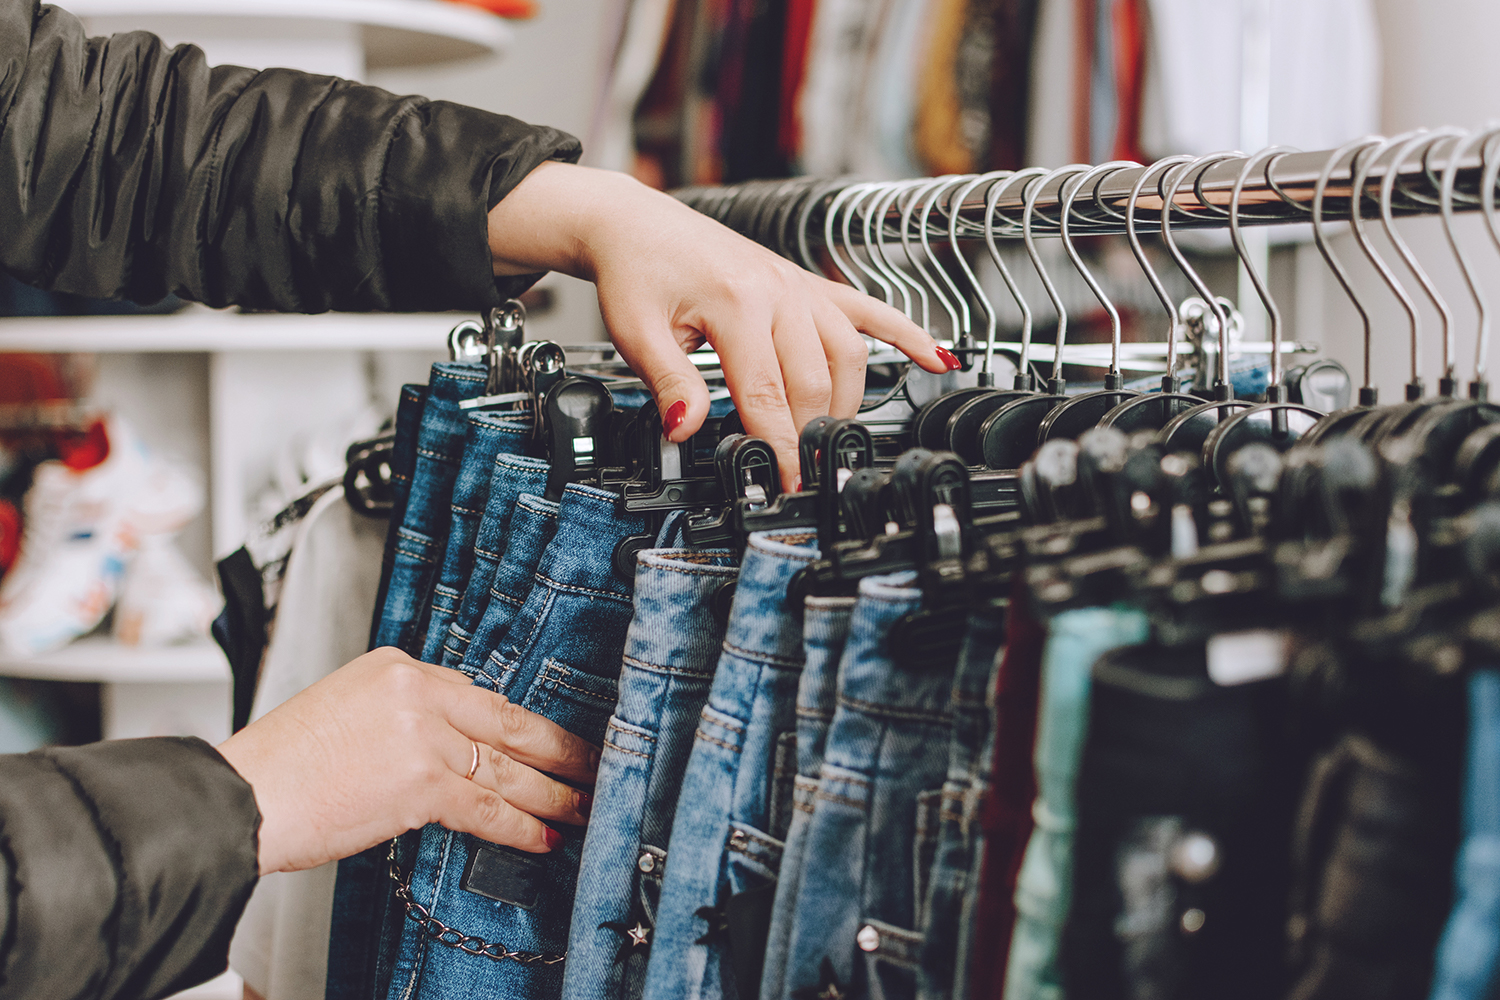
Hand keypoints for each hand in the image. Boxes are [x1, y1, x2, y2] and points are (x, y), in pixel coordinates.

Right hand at [216, 648, 597, 874]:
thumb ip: (401, 717)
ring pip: (506, 767)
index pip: (477, 694)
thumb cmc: (280, 765)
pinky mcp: (421, 782)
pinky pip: (487, 806)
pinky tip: (544, 836)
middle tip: (591, 763)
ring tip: (581, 806)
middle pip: (508, 721)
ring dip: (551, 792)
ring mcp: (423, 734)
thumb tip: (448, 749)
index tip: (545, 738)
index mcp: (397, 666)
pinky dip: (521, 825)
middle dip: (557, 748)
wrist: (241, 796)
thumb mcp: (343, 709)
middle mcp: (416, 691)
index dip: (519, 723)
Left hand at [486, 163, 960, 489]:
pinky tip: (938, 359)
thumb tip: (686, 427)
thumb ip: (667, 381)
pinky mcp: (807, 283)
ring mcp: (799, 286)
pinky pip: (869, 309)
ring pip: (847, 354)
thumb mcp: (636, 331)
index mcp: (737, 304)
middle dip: (811, 434)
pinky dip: (907, 335)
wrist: (637, 225)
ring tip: (828, 439)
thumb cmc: (637, 274)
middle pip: (814, 381)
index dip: (780, 448)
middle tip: (804, 474)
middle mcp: (779, 292)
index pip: (768, 395)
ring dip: (845, 402)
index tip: (788, 483)